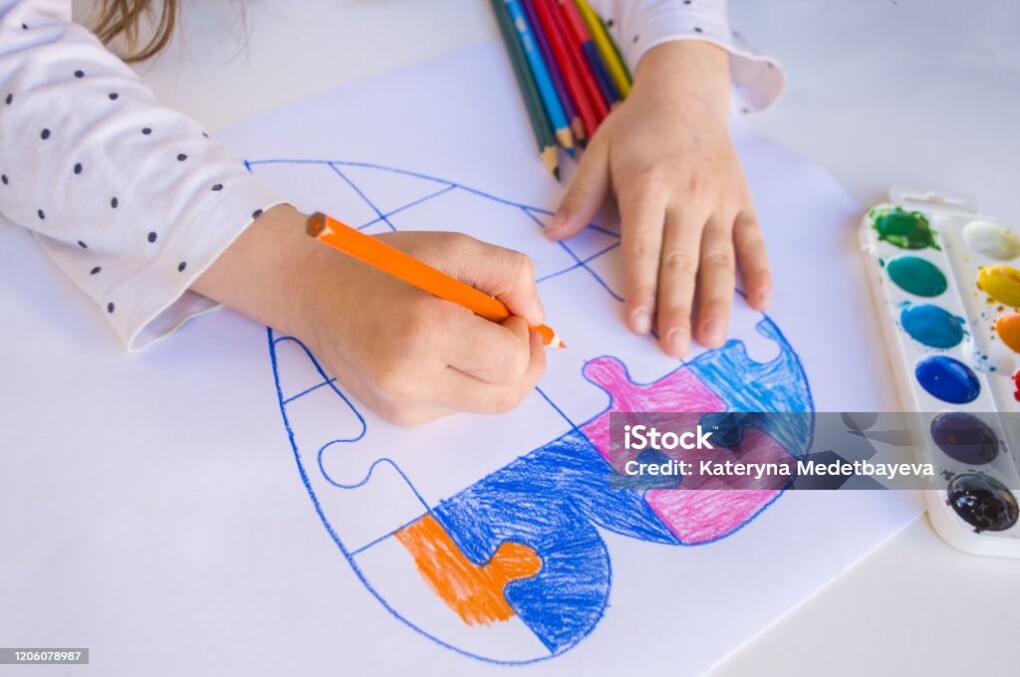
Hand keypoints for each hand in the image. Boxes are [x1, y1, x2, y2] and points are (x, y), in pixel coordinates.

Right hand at [194, 206, 545, 425]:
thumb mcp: (451, 247)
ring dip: (493, 370)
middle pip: (507, 396)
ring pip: (487, 404)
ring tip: (462, 332)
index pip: (511, 362)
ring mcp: (404, 407)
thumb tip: (537, 321)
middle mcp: (412, 381)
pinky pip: (458, 406)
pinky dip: (465, 378)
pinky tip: (438, 351)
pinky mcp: (399, 418)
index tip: (500, 308)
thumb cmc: (383, 264)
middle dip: (520, 360)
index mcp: (424, 333)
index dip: (521, 334)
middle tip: (501, 325)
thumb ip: (509, 273)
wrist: (312, 291)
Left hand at [545, 41, 770, 357]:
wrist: (686, 91)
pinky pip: (754, 241)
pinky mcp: (743, 202)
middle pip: (683, 262)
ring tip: (714, 339)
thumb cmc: (637, 128)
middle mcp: (688, 197)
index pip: (644, 248)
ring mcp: (720, 201)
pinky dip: (761, 272)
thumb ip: (579, 197)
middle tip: (676, 349)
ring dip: (719, 302)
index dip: (641, 288)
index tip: (638, 324)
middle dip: (679, 309)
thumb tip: (551, 236)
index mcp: (647, 187)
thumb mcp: (599, 152)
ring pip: (721, 259)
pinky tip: (761, 304)